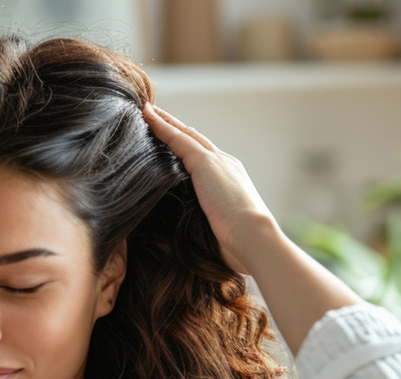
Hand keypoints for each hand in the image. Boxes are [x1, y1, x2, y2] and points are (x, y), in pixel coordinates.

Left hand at [142, 102, 275, 276]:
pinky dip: (160, 126)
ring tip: (146, 111)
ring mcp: (216, 162)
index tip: (173, 140)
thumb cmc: (239, 245)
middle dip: (176, 128)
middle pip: (195, 140)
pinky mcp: (205, 163)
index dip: (188, 147)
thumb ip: (207, 224)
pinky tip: (145, 114)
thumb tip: (188, 238)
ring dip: (165, 122)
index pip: (204, 157)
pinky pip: (177, 139)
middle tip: (155, 115)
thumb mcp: (220, 231)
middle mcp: (225, 164)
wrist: (255, 238)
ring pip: (185, 135)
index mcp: (231, 180)